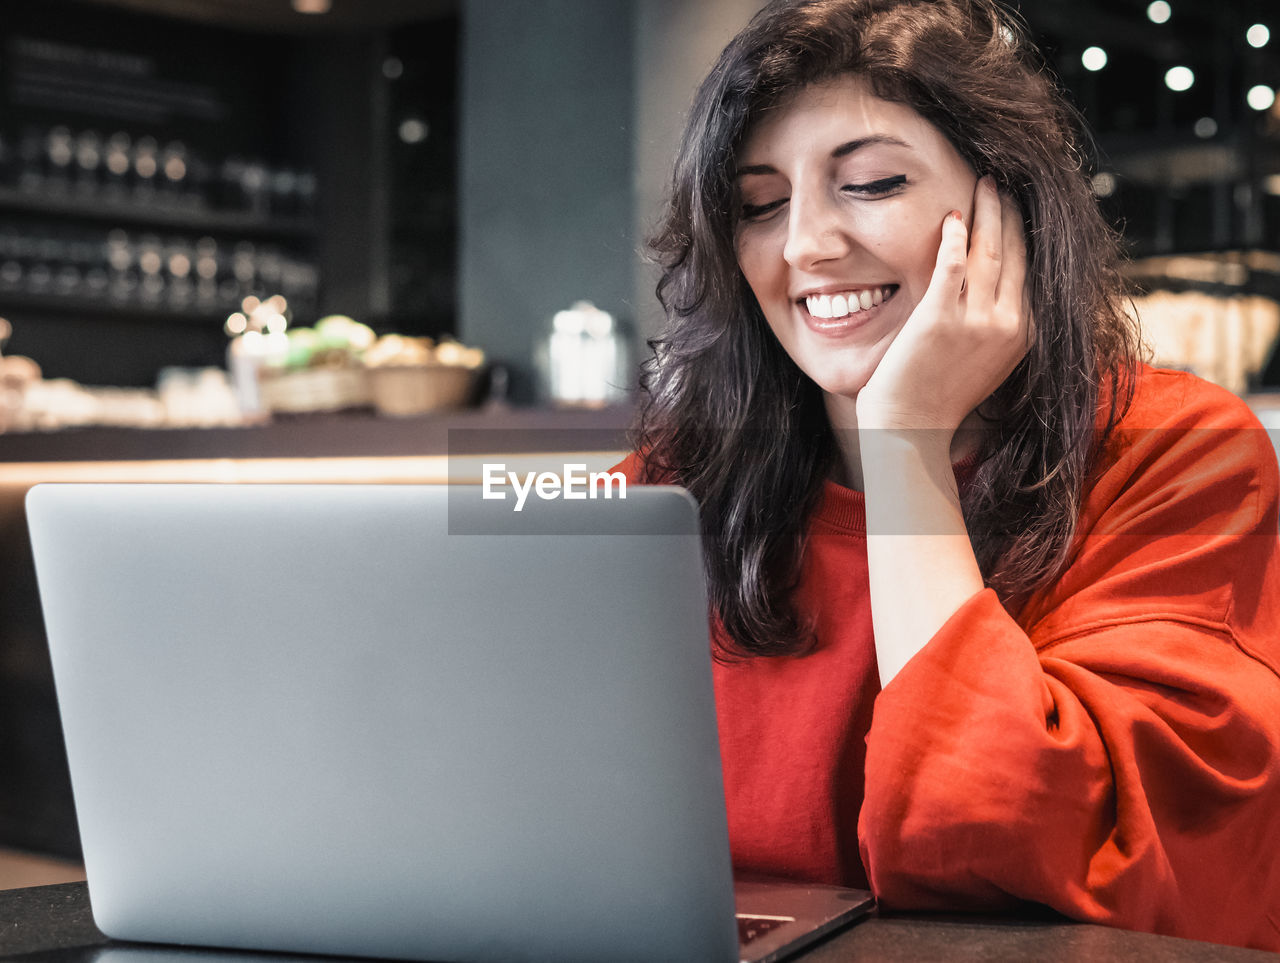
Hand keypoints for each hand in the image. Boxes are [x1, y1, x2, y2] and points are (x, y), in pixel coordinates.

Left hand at [855, 175, 1033, 434]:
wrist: (910, 429)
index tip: (1018, 205)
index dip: (1025, 231)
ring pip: (988, 251)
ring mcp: (975, 322)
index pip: (1030, 268)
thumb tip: (1000, 292)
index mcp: (1024, 333)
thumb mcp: (988, 360)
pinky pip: (952, 266)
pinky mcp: (938, 319)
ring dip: (987, 211)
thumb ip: (999, 325)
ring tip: (983, 185)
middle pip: (1014, 252)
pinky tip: (953, 215)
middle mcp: (1007, 324)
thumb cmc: (941, 396)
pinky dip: (955, 236)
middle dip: (1009, 212)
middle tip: (999, 183)